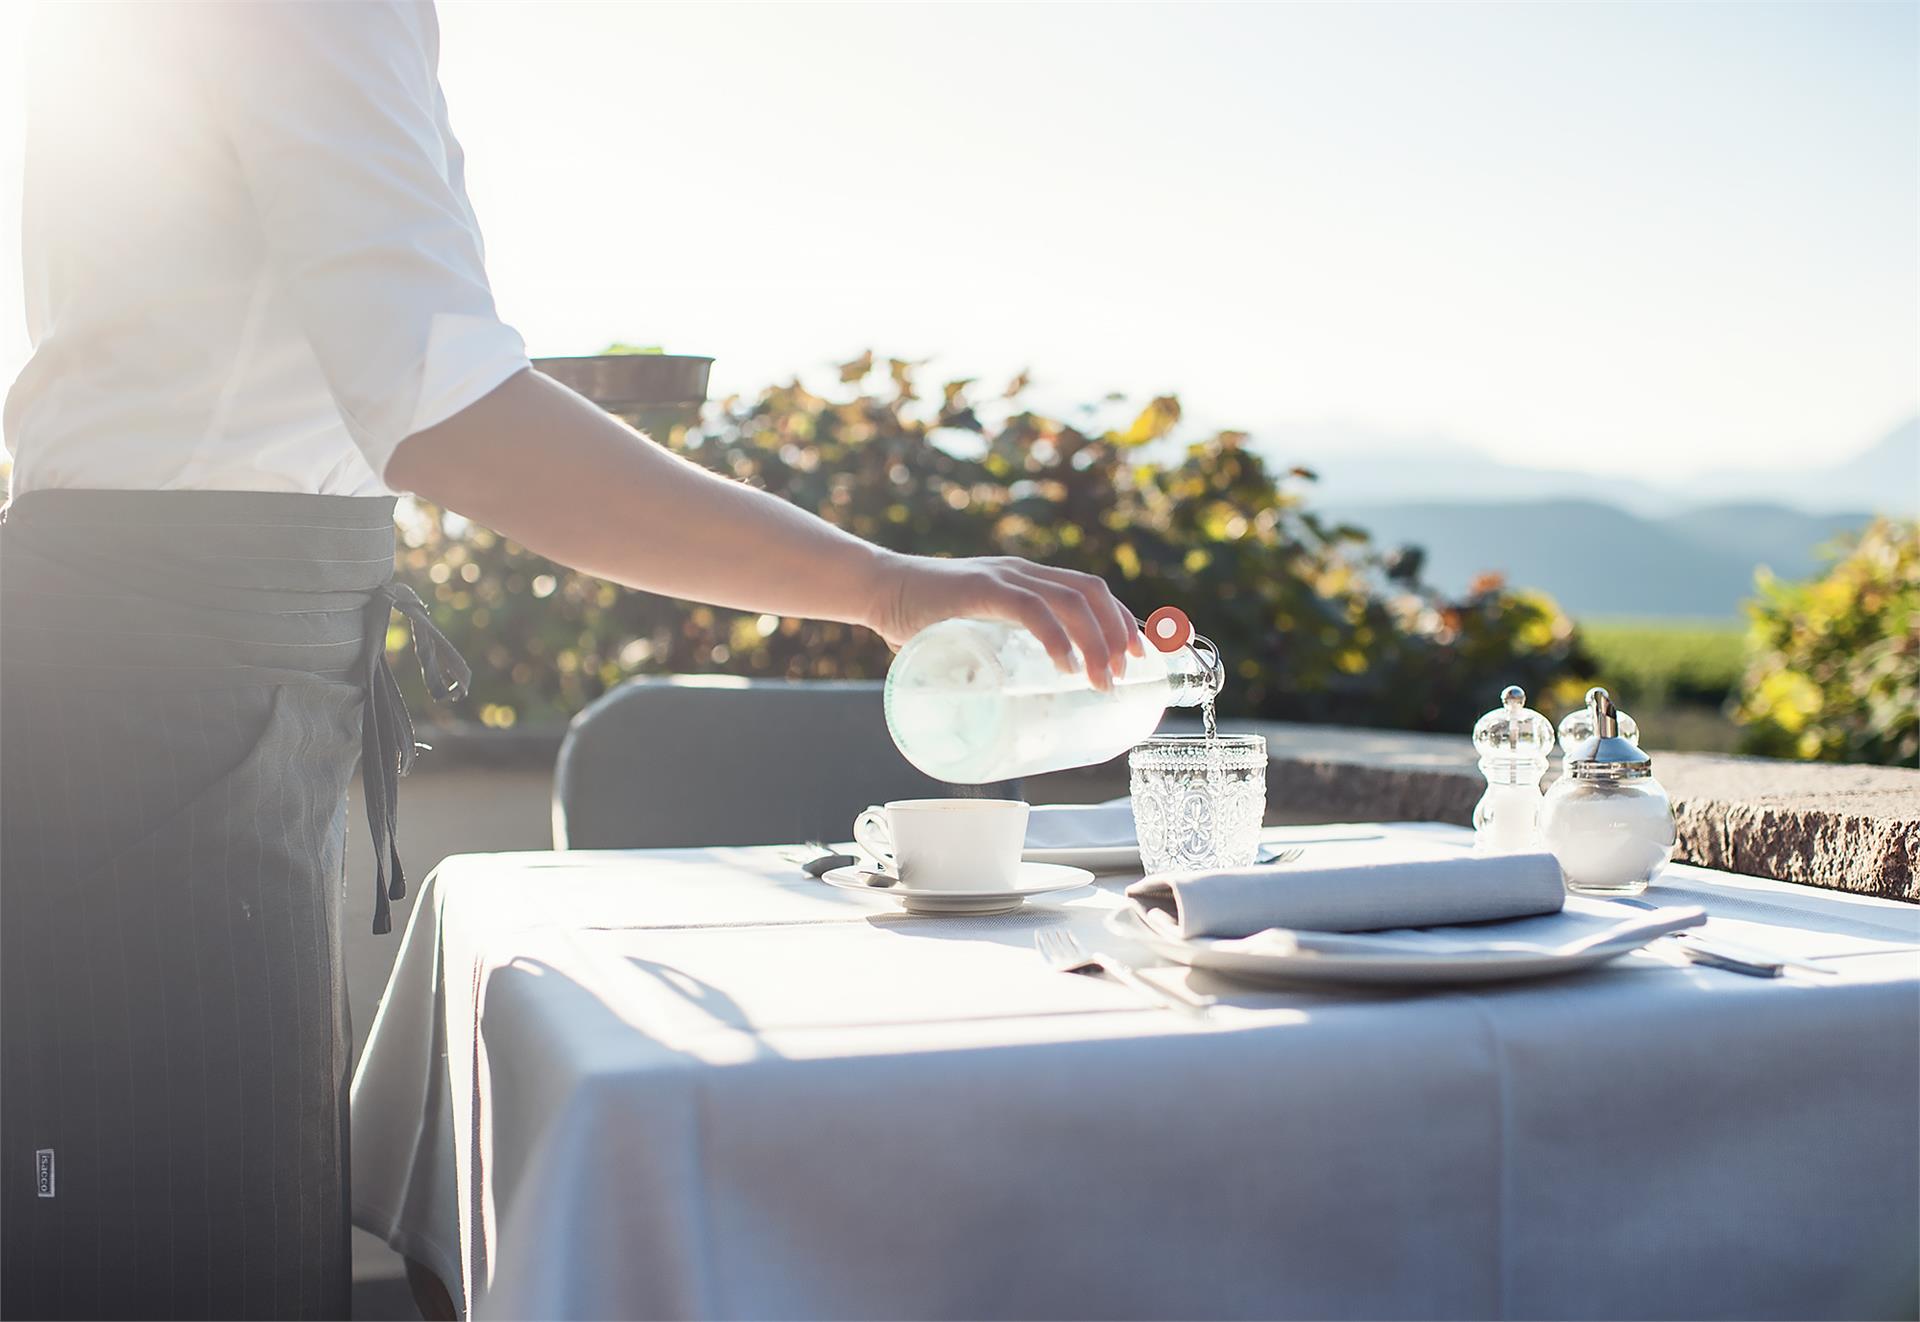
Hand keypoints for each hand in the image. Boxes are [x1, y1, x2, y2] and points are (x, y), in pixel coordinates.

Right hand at [864, 552, 1143, 689]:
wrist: (878, 589)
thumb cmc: (922, 618)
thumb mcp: (972, 635)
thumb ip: (991, 657)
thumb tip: (1005, 703)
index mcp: (1028, 580)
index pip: (1091, 590)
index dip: (1122, 620)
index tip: (1140, 657)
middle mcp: (1024, 572)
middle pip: (1092, 593)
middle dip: (1118, 634)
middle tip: (1123, 676)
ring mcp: (1004, 578)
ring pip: (1071, 600)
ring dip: (1096, 642)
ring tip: (1100, 681)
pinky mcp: (981, 589)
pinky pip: (1031, 608)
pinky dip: (1055, 638)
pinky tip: (1065, 666)